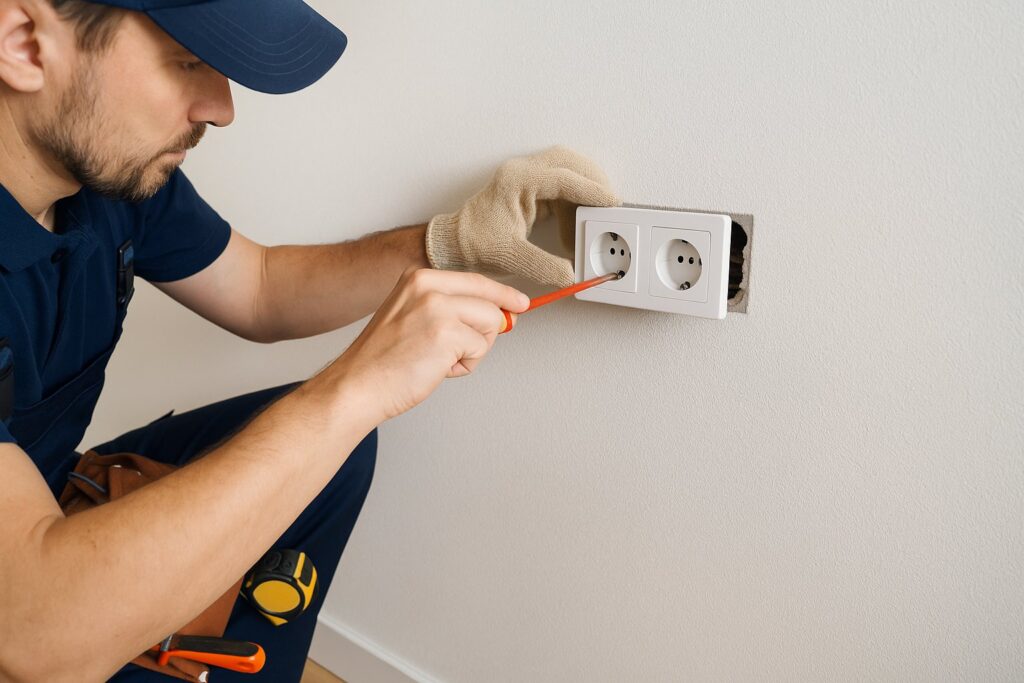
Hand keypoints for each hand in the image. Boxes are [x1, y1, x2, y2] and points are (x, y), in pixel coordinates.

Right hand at [327, 268, 528, 421]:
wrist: (357, 385)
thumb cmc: (384, 361)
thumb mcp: (415, 318)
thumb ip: (453, 310)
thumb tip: (501, 315)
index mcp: (420, 278)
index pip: (476, 281)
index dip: (502, 295)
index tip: (520, 303)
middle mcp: (429, 286)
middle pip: (490, 303)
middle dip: (487, 332)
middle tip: (459, 352)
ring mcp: (438, 308)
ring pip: (491, 325)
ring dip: (472, 350)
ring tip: (438, 359)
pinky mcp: (447, 333)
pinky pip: (480, 349)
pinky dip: (464, 366)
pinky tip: (435, 368)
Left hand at [426, 145, 619, 287]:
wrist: (455, 242)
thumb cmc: (473, 242)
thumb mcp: (511, 257)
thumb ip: (544, 267)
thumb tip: (572, 275)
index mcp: (517, 180)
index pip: (564, 178)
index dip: (592, 191)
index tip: (612, 203)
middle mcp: (523, 172)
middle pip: (569, 163)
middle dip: (593, 183)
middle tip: (609, 207)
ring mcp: (526, 177)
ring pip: (567, 171)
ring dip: (584, 192)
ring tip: (593, 219)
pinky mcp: (530, 188)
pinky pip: (560, 186)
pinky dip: (574, 201)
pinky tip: (577, 222)